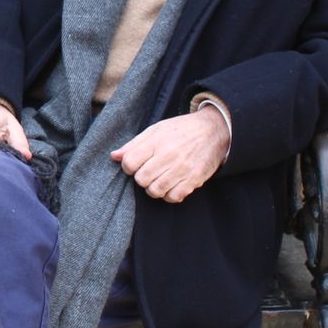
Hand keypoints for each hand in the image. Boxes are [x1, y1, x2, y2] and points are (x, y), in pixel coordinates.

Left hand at [110, 109, 228, 202]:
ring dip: (153, 188)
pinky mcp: (194, 179)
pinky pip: (174, 197)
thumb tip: (114, 156)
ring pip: (156, 191)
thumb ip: (134, 144)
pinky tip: (170, 186)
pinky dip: (169, 195)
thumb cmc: (180, 130)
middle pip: (141, 179)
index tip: (135, 164)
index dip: (128, 166)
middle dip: (141, 178)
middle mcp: (169, 156)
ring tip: (158, 180)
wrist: (213, 131)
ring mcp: (182, 169)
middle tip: (148, 172)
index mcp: (157, 142)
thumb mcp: (155, 130)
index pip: (130, 163)